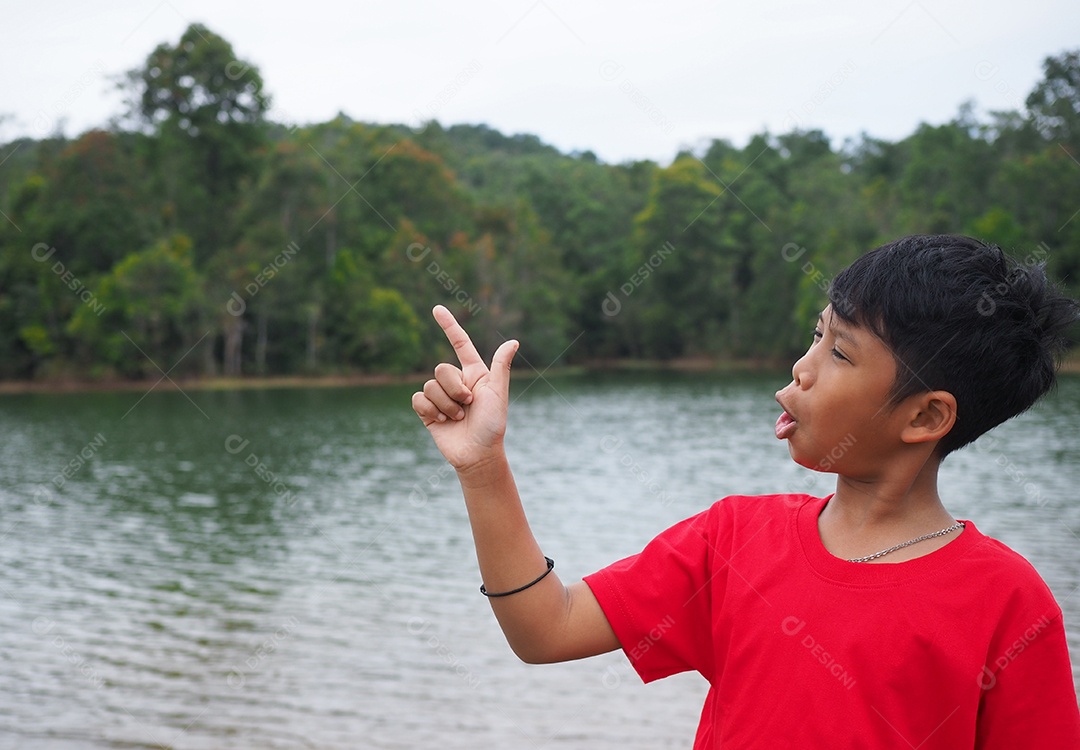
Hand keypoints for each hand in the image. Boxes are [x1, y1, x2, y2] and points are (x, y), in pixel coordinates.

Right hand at [411, 305, 518, 469]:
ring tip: (458, 418)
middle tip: (468, 406)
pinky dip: (430, 410)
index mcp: (474, 373)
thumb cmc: (493, 424)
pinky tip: (441, 421)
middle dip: (455, 389)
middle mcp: (456, 382)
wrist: (478, 454)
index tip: (436, 308)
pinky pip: (419, 398)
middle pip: (442, 369)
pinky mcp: (427, 411)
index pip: (459, 343)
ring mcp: (441, 396)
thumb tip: (513, 341)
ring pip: (430, 385)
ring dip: (446, 404)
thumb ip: (500, 366)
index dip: (449, 325)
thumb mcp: (498, 393)